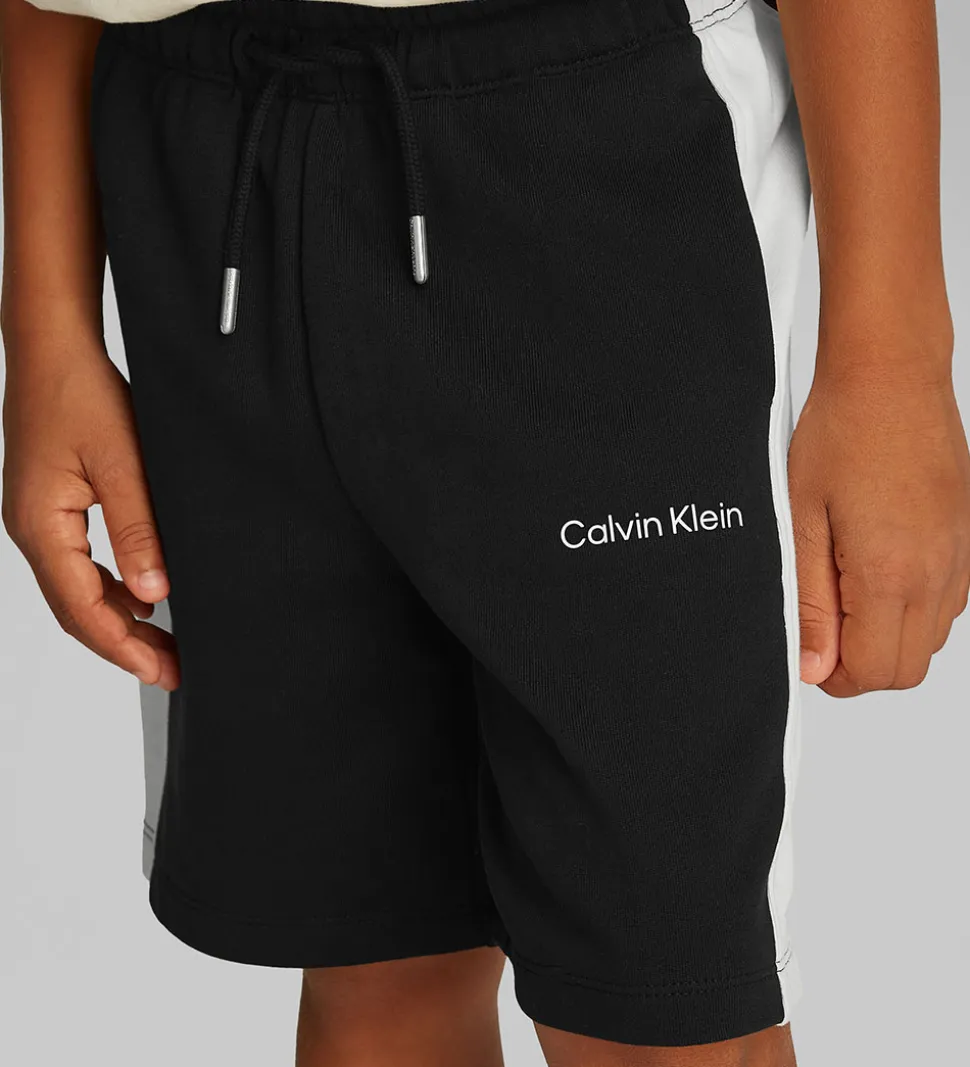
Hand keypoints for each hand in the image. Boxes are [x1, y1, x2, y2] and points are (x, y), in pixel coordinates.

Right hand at [2, 335, 178, 689]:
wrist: (52, 348)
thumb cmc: (80, 393)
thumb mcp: (122, 463)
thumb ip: (138, 530)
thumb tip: (154, 593)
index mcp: (42, 526)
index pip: (82, 609)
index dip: (123, 648)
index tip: (162, 672)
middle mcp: (32, 531)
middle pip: (77, 609)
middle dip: (124, 645)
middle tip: (172, 670)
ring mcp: (38, 520)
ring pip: (79, 590)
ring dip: (120, 619)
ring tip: (166, 643)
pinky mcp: (52, 508)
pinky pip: (80, 565)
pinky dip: (113, 588)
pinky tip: (145, 596)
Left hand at [789, 364, 969, 696]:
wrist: (891, 376)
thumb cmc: (842, 434)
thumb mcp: (802, 521)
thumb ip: (810, 602)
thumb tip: (813, 665)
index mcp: (890, 573)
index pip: (872, 672)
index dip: (832, 674)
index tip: (808, 650)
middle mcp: (937, 573)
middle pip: (905, 668)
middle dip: (860, 664)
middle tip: (821, 624)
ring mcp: (959, 558)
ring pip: (928, 640)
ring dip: (886, 636)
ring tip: (844, 587)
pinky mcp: (968, 541)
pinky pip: (946, 604)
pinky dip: (911, 607)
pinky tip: (877, 569)